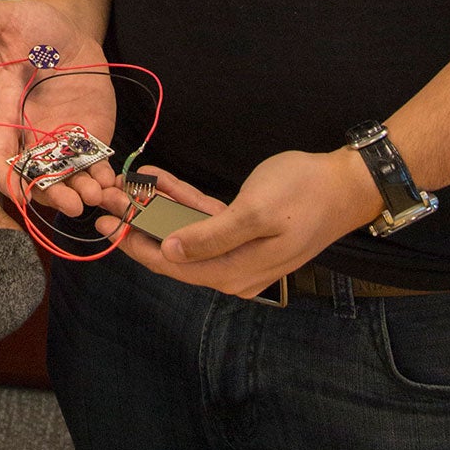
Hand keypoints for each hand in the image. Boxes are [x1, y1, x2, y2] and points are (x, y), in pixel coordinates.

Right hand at [0, 0, 117, 215]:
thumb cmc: (30, 25)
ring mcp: (60, 139)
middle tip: (74, 204)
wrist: (65, 31)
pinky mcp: (88, 137)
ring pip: (67, 178)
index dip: (6, 178)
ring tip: (101, 195)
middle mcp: (31, 134)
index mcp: (6, 113)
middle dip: (53, 195)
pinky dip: (105, 180)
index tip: (22, 194)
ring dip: (83, 192)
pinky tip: (116, 185)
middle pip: (35, 178)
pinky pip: (94, 167)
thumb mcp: (9, 17)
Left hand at [94, 149, 383, 298]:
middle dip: (138, 224)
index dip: (135, 247)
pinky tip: (155, 178)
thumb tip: (169, 253)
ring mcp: (238, 247)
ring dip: (154, 207)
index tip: (104, 227)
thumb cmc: (304, 196)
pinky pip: (201, 215)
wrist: (345, 184)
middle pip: (173, 249)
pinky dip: (179, 197)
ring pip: (183, 230)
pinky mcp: (242, 226)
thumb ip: (210, 236)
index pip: (172, 266)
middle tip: (105, 201)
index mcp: (235, 271)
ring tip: (122, 186)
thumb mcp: (255, 214)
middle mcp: (233, 267)